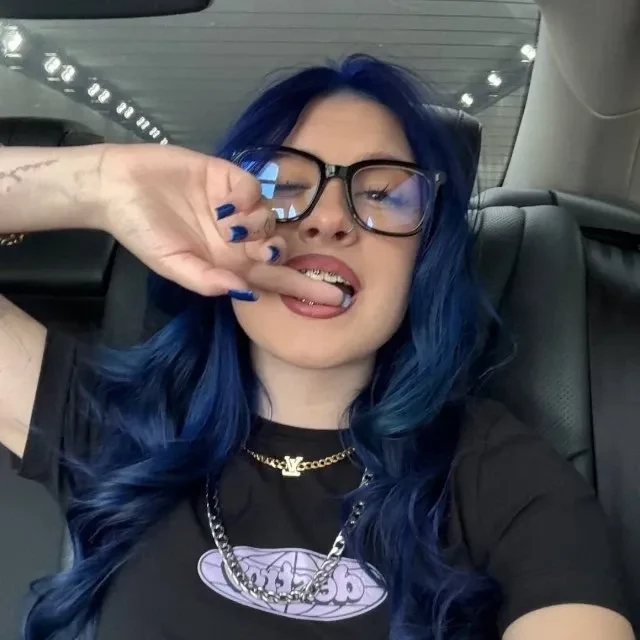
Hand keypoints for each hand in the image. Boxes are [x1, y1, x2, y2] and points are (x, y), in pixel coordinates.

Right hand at [98, 143, 345, 304]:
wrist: (117, 186)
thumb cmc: (142, 231)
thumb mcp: (171, 263)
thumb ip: (206, 280)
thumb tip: (243, 291)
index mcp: (226, 264)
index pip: (272, 278)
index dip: (304, 288)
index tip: (339, 298)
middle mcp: (236, 238)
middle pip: (278, 249)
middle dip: (279, 252)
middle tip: (260, 249)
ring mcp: (235, 208)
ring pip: (270, 219)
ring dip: (259, 225)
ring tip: (229, 224)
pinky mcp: (229, 178)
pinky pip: (254, 189)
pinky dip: (248, 197)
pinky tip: (227, 202)